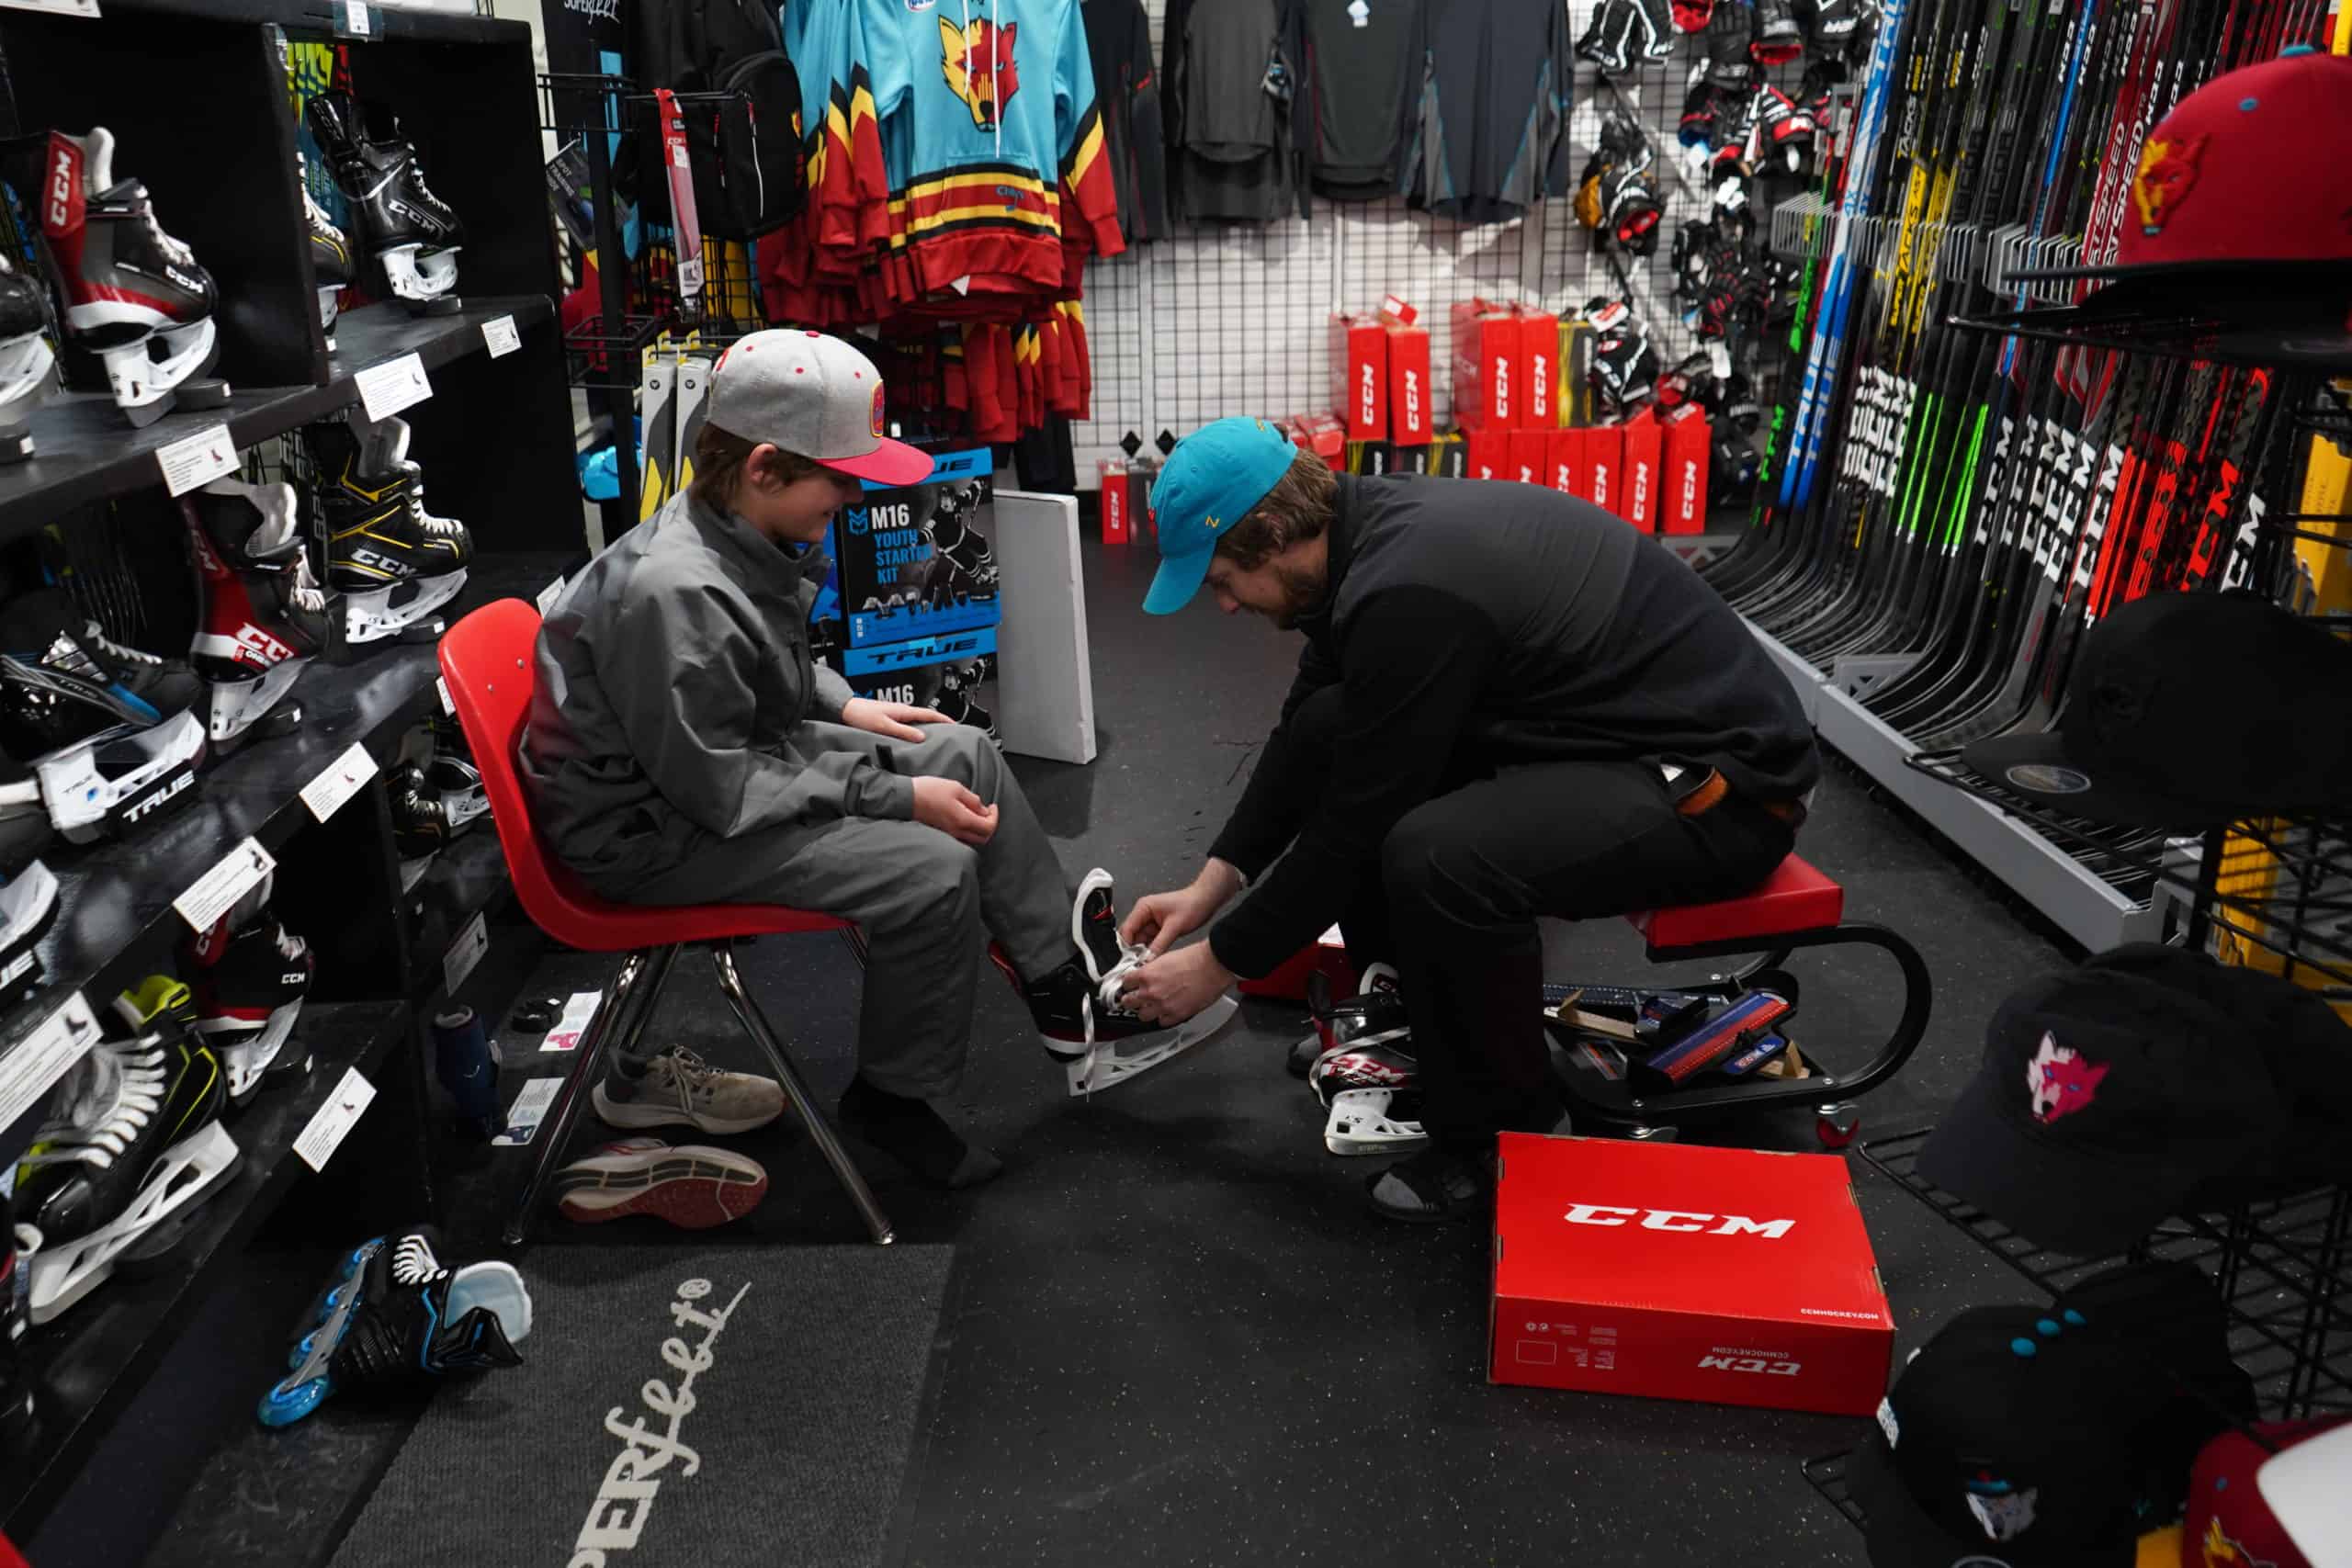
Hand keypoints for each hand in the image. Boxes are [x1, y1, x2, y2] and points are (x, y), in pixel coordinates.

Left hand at [842, 696, 950, 741]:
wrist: (846, 710)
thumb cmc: (862, 716)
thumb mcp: (885, 726)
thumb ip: (903, 732)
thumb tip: (922, 737)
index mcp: (903, 711)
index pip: (929, 714)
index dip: (943, 719)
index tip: (955, 724)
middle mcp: (901, 711)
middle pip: (925, 717)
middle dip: (938, 723)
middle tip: (950, 732)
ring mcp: (896, 714)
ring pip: (916, 720)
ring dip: (927, 727)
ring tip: (935, 736)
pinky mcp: (890, 718)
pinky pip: (908, 724)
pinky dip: (915, 729)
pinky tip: (914, 737)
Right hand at [911, 776, 997, 844]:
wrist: (905, 799)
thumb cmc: (929, 791)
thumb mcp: (956, 788)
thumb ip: (973, 800)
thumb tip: (983, 809)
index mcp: (962, 820)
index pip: (989, 827)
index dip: (995, 817)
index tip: (992, 806)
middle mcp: (957, 832)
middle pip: (983, 838)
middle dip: (990, 825)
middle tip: (988, 811)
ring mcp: (949, 834)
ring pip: (972, 839)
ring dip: (979, 828)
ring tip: (976, 812)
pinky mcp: (942, 833)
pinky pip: (962, 837)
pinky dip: (968, 829)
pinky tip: (964, 816)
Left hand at [1116, 941, 1234, 1025]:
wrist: (1212, 966)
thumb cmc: (1195, 959)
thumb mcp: (1166, 958)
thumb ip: (1153, 969)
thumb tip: (1148, 974)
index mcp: (1146, 975)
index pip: (1126, 982)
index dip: (1128, 984)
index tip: (1129, 985)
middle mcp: (1151, 992)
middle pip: (1128, 1002)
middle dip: (1130, 999)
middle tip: (1132, 998)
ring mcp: (1162, 1006)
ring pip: (1142, 1016)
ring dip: (1144, 1011)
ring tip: (1149, 1008)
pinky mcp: (1176, 1015)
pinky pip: (1161, 1022)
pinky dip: (1163, 1018)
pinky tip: (1166, 1012)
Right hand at [1121, 859, 1243, 953]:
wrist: (1206, 900)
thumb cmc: (1192, 905)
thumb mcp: (1174, 927)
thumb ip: (1159, 944)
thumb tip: (1148, 959)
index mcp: (1143, 908)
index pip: (1127, 929)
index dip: (1126, 946)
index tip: (1128, 959)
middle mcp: (1144, 914)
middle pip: (1131, 936)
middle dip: (1134, 950)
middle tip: (1138, 963)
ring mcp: (1151, 922)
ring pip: (1140, 941)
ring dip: (1143, 951)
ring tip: (1147, 962)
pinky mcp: (1158, 928)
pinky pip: (1150, 942)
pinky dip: (1151, 950)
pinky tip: (1153, 958)